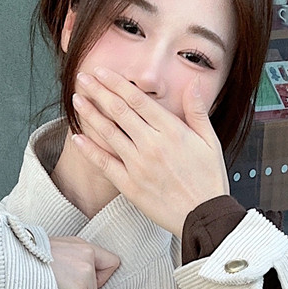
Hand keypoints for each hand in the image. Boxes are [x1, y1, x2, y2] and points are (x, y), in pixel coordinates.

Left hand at [70, 68, 229, 236]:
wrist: (204, 216)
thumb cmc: (209, 180)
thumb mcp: (210, 141)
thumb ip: (197, 111)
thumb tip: (193, 84)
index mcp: (171, 131)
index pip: (137, 99)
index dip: (116, 83)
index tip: (102, 72)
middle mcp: (152, 144)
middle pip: (119, 111)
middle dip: (98, 91)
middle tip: (83, 78)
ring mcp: (139, 165)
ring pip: (109, 133)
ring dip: (90, 114)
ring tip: (77, 99)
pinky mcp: (130, 186)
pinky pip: (105, 164)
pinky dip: (90, 150)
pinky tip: (77, 137)